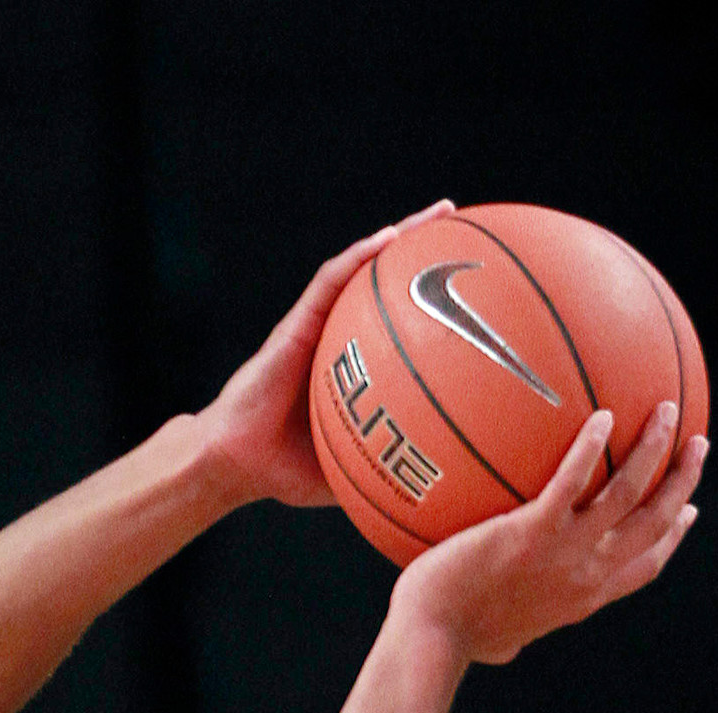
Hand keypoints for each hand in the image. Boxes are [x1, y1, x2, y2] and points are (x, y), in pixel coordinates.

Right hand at [202, 201, 454, 505]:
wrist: (235, 463)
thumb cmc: (285, 471)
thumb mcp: (354, 474)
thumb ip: (392, 472)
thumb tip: (442, 494)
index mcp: (357, 367)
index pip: (403, 325)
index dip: (440, 302)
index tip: (482, 287)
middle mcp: (341, 338)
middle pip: (392, 286)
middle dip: (431, 254)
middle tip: (474, 230)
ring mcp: (318, 326)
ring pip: (365, 269)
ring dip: (402, 236)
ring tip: (440, 213)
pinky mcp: (294, 324)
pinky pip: (329, 282)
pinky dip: (359, 256)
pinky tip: (388, 238)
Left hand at [391, 403, 706, 666]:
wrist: (432, 639)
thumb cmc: (454, 640)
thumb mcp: (499, 641)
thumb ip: (514, 633)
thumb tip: (505, 644)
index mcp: (584, 598)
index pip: (645, 565)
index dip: (672, 536)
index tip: (689, 512)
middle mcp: (586, 575)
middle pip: (654, 522)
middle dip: (683, 481)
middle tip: (696, 445)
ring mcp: (564, 553)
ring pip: (631, 493)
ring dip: (655, 448)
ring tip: (668, 411)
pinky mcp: (532, 532)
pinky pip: (572, 480)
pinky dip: (592, 446)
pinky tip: (602, 415)